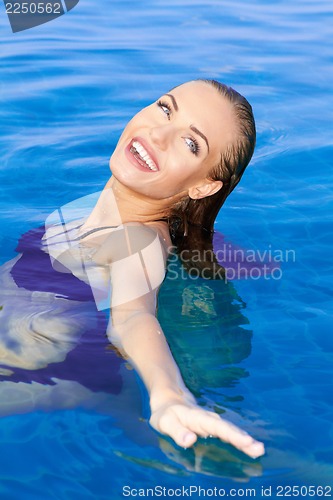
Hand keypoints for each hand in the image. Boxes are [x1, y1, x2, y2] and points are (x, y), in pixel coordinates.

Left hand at [149, 400, 264, 458]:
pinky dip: (239, 440)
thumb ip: (176, 431)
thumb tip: (190, 441)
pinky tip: (249, 448)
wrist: (169, 399)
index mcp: (199, 418)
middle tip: (260, 449)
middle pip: (229, 429)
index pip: (218, 427)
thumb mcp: (165, 422)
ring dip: (244, 440)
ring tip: (259, 450)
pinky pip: (228, 434)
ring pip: (230, 431)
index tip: (247, 442)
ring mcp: (212, 423)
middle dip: (244, 439)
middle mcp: (209, 419)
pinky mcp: (213, 428)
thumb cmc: (165, 413)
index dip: (233, 435)